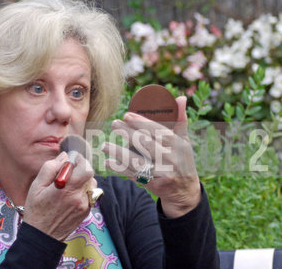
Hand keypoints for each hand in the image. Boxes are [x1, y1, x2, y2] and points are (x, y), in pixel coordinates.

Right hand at [23, 151, 95, 240]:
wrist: (42, 236)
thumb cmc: (36, 210)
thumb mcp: (37, 186)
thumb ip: (51, 168)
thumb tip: (64, 157)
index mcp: (66, 190)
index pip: (85, 169)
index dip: (80, 160)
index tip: (73, 159)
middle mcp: (79, 198)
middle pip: (90, 175)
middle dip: (81, 169)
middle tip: (70, 171)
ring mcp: (84, 206)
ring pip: (91, 185)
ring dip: (83, 180)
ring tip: (70, 185)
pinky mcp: (86, 212)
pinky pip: (90, 195)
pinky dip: (83, 191)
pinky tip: (70, 196)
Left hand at [102, 96, 200, 217]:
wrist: (185, 191)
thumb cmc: (182, 160)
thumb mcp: (185, 141)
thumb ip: (180, 120)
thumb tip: (181, 97)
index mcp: (178, 145)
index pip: (159, 132)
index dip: (142, 123)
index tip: (127, 115)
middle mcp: (170, 159)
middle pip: (146, 144)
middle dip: (128, 133)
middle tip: (114, 124)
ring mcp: (162, 173)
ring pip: (137, 161)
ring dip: (119, 153)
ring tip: (105, 145)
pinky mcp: (154, 185)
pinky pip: (134, 175)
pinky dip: (120, 169)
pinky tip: (108, 162)